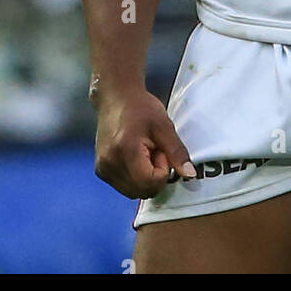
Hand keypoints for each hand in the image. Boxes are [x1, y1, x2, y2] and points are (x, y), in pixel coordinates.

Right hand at [91, 84, 194, 198]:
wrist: (115, 98)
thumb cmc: (140, 107)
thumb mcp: (164, 126)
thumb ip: (177, 152)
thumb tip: (190, 175)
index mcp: (125, 151)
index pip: (151, 182)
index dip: (163, 170)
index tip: (160, 150)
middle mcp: (109, 165)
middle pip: (142, 191)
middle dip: (155, 176)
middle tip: (154, 151)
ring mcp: (103, 170)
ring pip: (134, 192)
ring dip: (145, 178)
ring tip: (145, 153)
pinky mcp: (101, 171)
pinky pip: (125, 187)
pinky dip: (136, 178)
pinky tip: (136, 157)